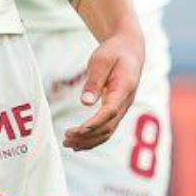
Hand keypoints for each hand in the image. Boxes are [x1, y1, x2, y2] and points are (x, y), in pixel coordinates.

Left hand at [64, 30, 143, 149]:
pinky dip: (94, 139)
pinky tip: (79, 144)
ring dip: (89, 141)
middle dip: (87, 136)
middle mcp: (126, 102)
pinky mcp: (116, 110)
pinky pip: (107, 129)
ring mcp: (122, 108)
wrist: (129, 50)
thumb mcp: (101, 60)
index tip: (79, 130)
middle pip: (108, 127)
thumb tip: (85, 102)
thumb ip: (94, 81)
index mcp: (124, 88)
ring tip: (68, 144)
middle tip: (66, 139)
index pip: (110, 111)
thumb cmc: (113, 52)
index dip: (95, 122)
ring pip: (108, 132)